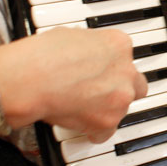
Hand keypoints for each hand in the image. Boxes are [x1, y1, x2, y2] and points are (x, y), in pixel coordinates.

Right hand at [0, 28, 146, 143]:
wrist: (31, 79)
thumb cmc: (43, 55)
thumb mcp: (72, 34)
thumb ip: (90, 46)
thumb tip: (86, 51)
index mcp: (119, 44)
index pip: (127, 58)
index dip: (112, 67)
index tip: (102, 73)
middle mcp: (126, 70)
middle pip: (135, 85)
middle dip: (119, 89)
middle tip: (98, 92)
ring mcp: (120, 97)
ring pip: (122, 108)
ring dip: (106, 109)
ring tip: (81, 107)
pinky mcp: (108, 120)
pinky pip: (107, 131)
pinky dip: (96, 131)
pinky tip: (83, 125)